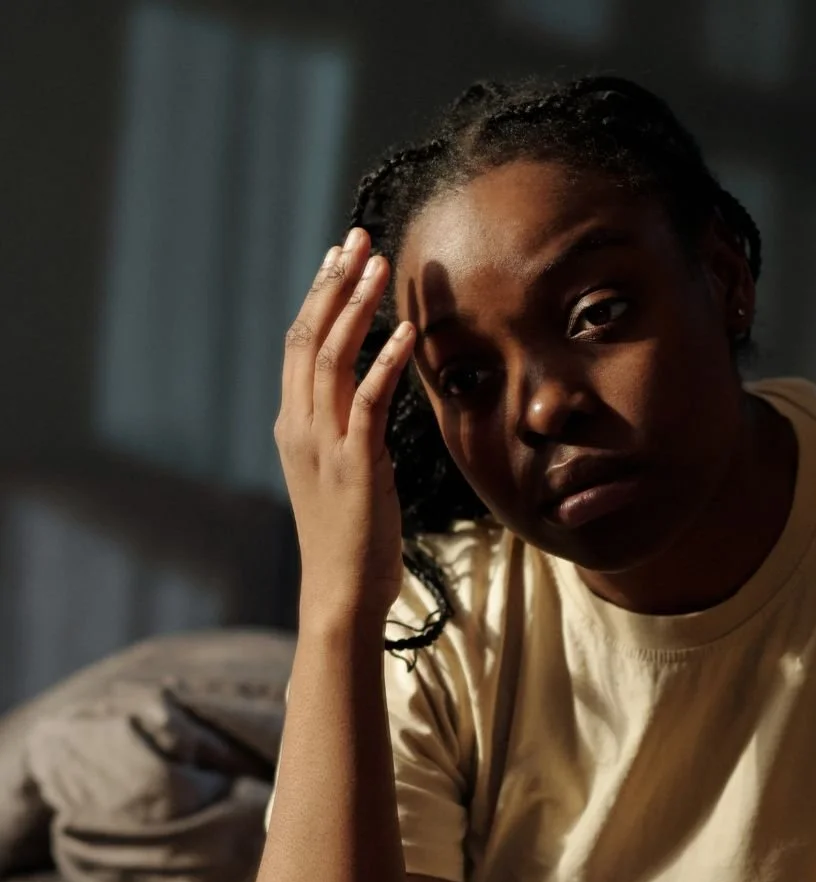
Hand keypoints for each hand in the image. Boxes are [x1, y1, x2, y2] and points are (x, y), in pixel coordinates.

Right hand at [275, 226, 415, 628]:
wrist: (340, 592)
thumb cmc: (346, 541)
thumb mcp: (336, 477)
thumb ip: (343, 434)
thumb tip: (363, 404)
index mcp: (293, 427)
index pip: (300, 347)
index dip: (319, 297)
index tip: (339, 258)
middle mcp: (300, 427)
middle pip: (310, 337)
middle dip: (333, 283)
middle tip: (355, 238)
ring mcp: (324, 444)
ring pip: (333, 358)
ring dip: (357, 306)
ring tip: (379, 264)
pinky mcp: (355, 463)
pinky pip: (369, 399)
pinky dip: (386, 361)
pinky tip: (405, 331)